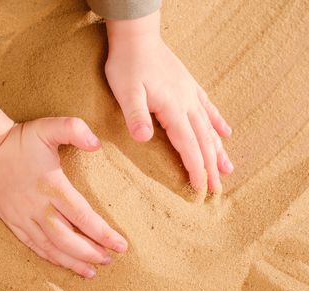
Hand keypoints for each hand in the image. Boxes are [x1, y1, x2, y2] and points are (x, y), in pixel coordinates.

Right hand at [0, 92, 127, 277]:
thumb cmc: (21, 138)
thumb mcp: (49, 126)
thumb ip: (75, 130)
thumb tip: (97, 144)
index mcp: (52, 186)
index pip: (83, 216)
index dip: (103, 233)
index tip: (120, 245)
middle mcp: (39, 206)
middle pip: (68, 238)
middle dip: (91, 252)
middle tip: (109, 259)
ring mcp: (24, 216)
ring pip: (51, 246)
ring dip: (72, 261)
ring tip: (91, 271)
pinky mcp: (12, 220)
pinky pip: (32, 244)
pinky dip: (49, 256)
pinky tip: (61, 262)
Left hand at [105, 10, 233, 192]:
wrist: (137, 38)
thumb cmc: (127, 65)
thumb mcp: (125, 91)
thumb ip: (136, 115)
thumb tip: (144, 139)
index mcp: (172, 109)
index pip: (187, 146)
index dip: (196, 169)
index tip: (201, 189)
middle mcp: (187, 104)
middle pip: (203, 141)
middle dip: (211, 167)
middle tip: (218, 189)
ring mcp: (190, 95)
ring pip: (209, 128)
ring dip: (218, 149)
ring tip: (229, 168)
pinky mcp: (189, 87)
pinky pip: (208, 108)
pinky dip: (218, 122)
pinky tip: (227, 132)